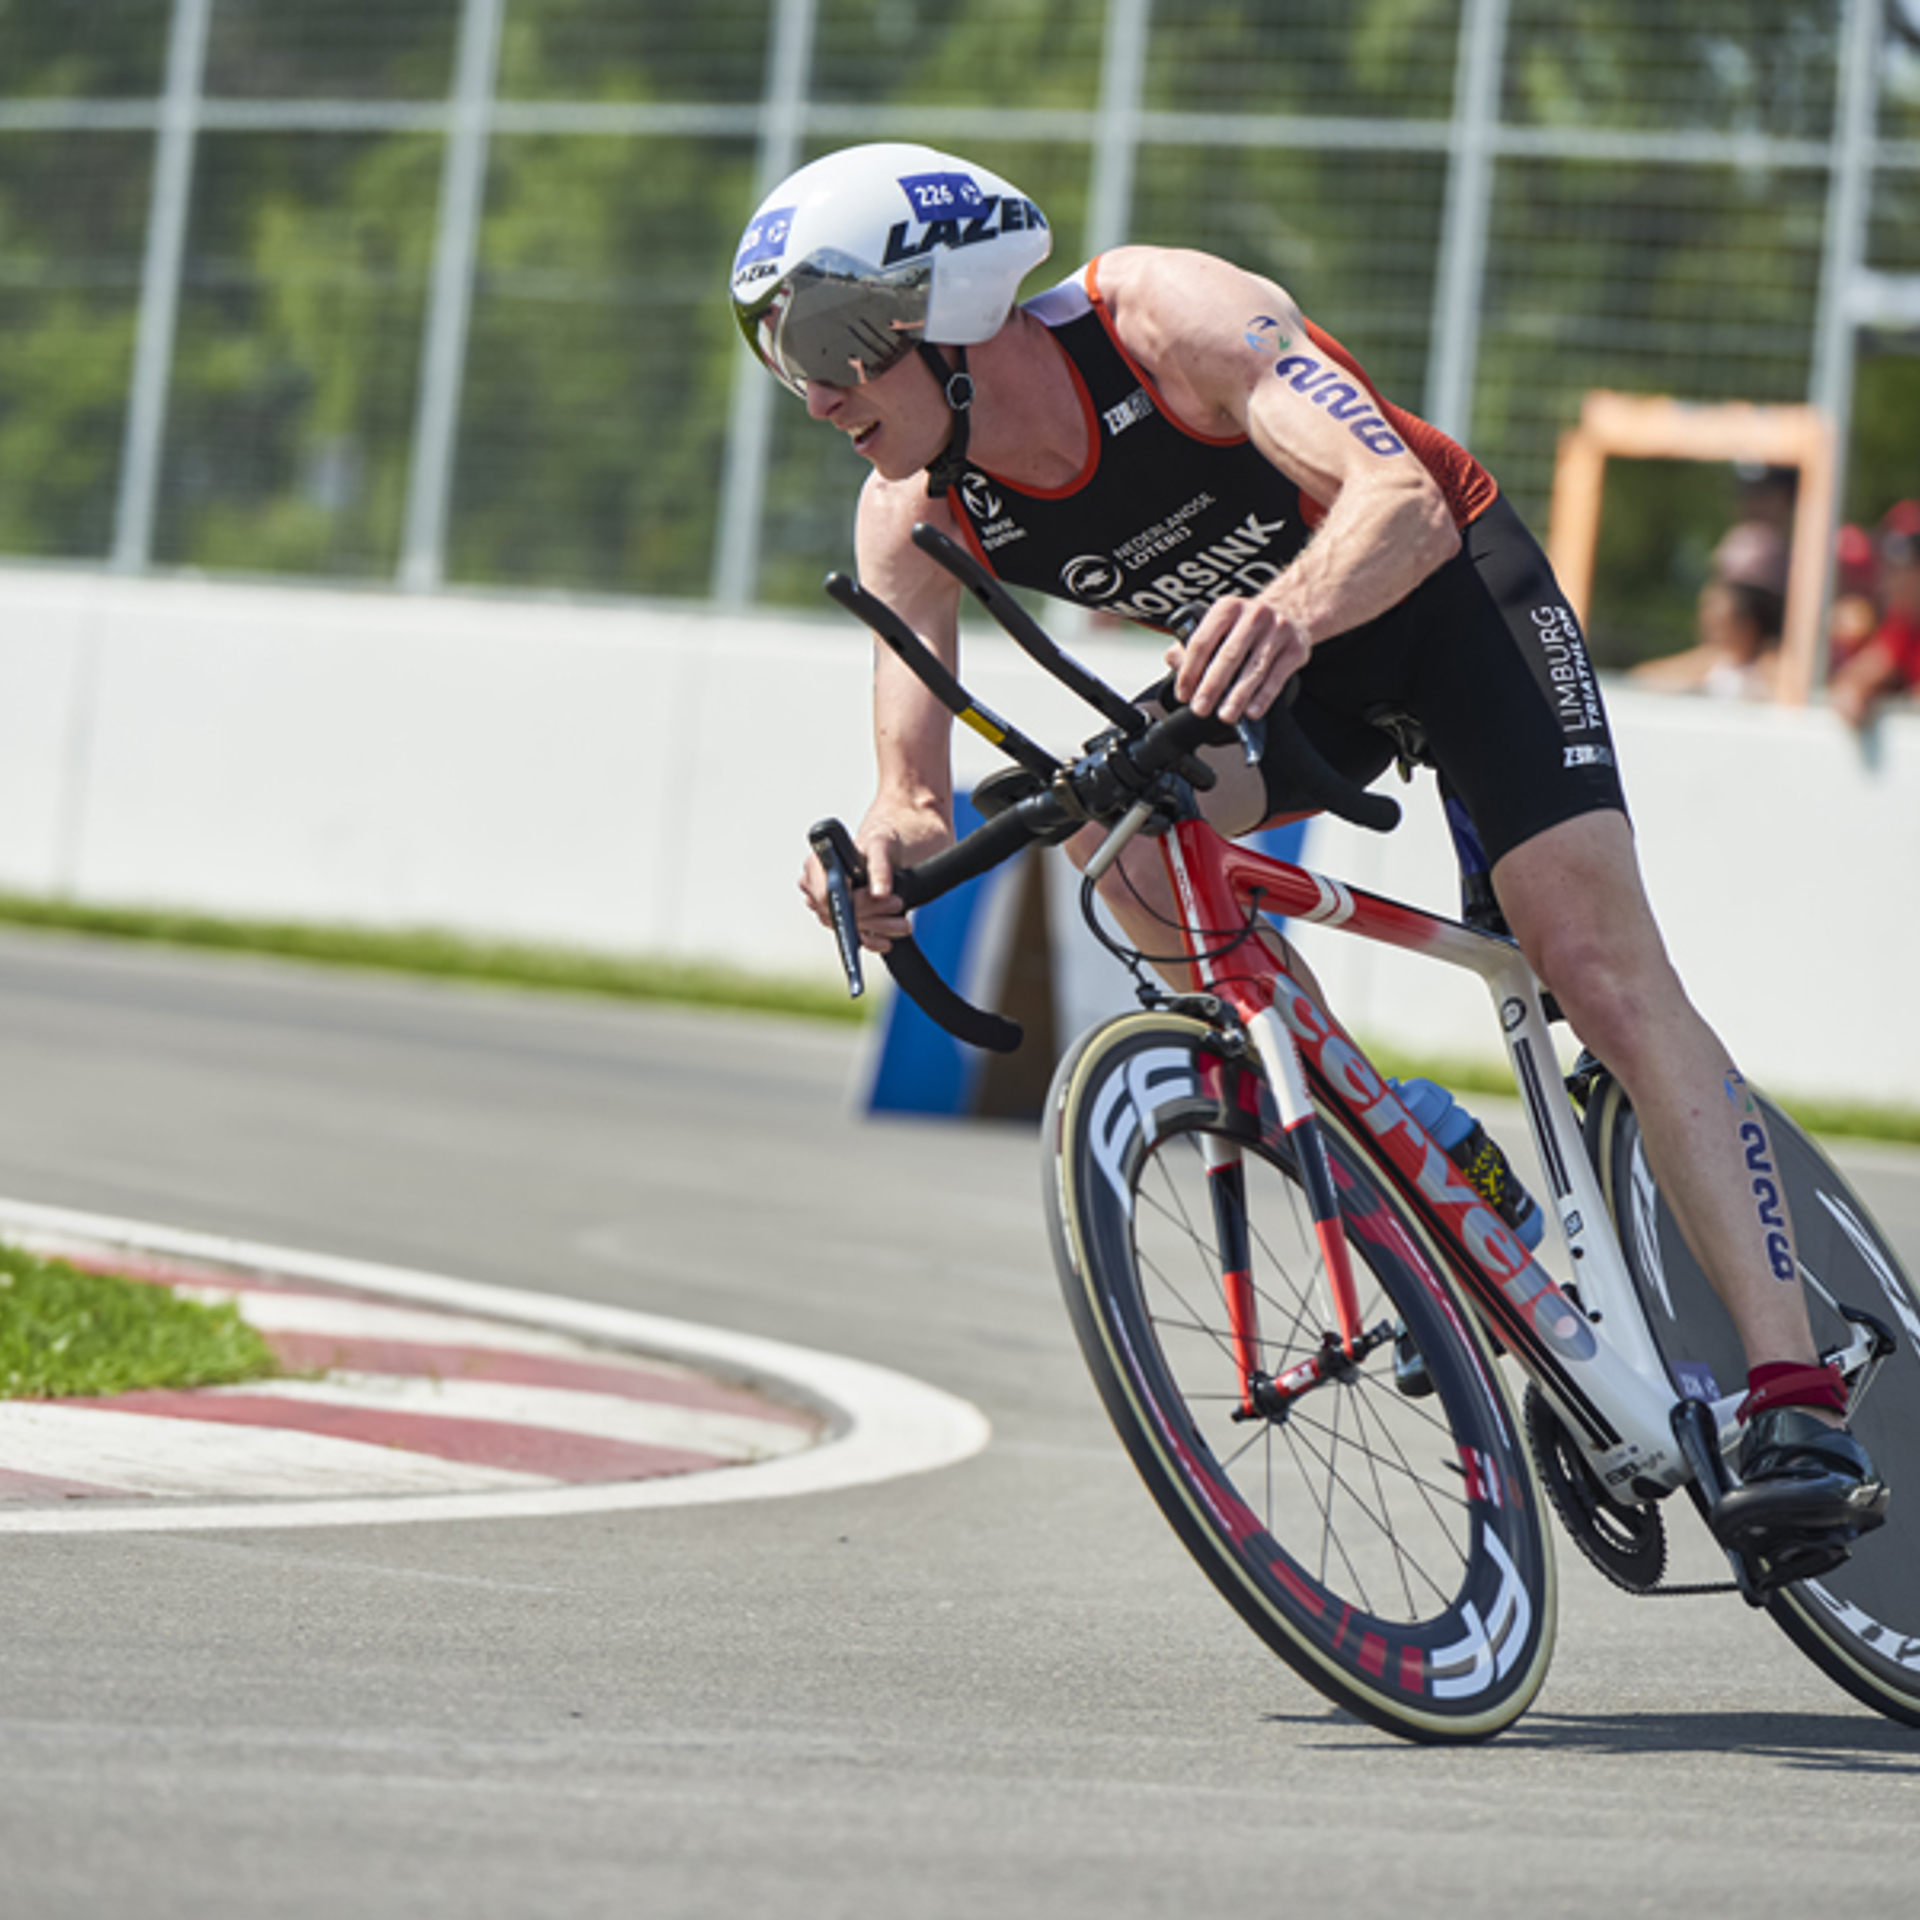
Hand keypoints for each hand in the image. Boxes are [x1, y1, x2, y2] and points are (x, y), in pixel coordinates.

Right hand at [799, 806, 951, 953]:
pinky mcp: (855, 914)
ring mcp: (839, 901)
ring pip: (849, 926)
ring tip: (902, 924)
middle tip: (897, 904)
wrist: (909, 833)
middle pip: (837, 913)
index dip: (849, 901)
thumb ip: (878, 867)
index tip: (876, 899)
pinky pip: (856, 935)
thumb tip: (878, 893)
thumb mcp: (883, 843)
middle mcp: (824, 883)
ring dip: (877, 928)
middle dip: (869, 913)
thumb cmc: (890, 832)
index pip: (825, 893)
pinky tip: (886, 940)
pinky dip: (872, 939)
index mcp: (821, 862)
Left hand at [1166, 596, 1307, 722]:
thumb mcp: (1219, 625)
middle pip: (1228, 656)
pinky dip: (1263, 697)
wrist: (1291, 612)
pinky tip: (1252, 711)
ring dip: (1237, 696)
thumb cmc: (1247, 625)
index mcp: (1227, 608)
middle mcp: (1254, 615)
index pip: (1202, 642)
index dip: (1189, 671)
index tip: (1184, 694)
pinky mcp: (1296, 648)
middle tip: (1200, 708)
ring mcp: (1278, 630)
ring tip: (1225, 715)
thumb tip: (1174, 661)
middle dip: (1211, 686)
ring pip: (1254, 669)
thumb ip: (1193, 643)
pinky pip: (1277, 677)